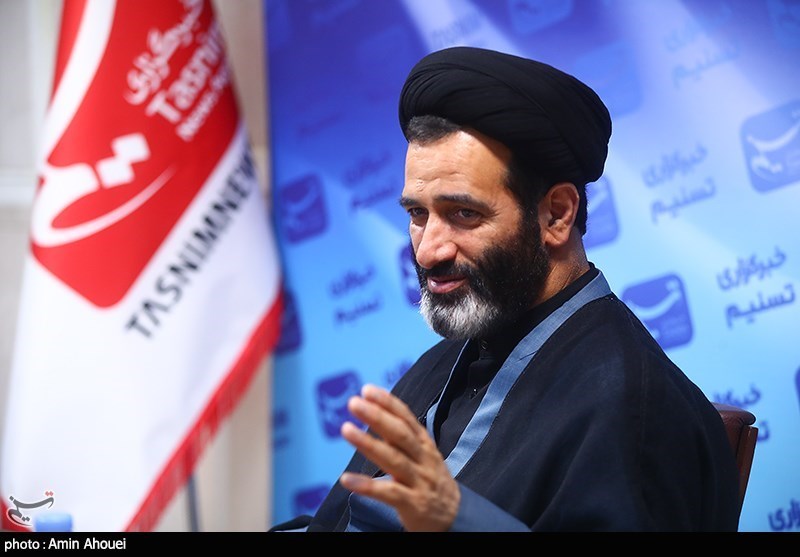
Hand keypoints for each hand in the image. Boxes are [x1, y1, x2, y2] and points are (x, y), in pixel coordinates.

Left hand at [339, 384, 459, 531]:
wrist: (456, 518)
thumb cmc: (432, 482)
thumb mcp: (424, 456)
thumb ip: (403, 438)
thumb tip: (376, 412)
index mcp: (425, 445)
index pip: (406, 419)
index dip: (388, 403)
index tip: (368, 390)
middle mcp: (423, 459)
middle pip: (399, 434)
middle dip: (377, 416)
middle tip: (354, 403)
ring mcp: (419, 481)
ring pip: (393, 459)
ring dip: (368, 443)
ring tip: (346, 429)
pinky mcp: (413, 504)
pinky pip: (388, 493)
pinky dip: (366, 486)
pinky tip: (346, 479)